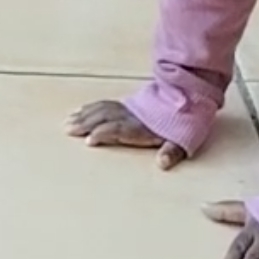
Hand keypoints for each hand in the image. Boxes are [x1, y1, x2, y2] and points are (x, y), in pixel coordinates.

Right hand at [66, 98, 185, 167]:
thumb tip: (163, 163)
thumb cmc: (184, 122)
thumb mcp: (183, 140)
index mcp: (141, 127)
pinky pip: (105, 104)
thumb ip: (171, 151)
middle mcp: (131, 116)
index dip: (104, 133)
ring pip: (102, 110)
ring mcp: (128, 108)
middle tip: (69, 129)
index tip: (90, 140)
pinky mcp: (128, 104)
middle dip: (86, 123)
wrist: (190, 95)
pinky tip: (82, 110)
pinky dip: (91, 107)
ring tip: (69, 122)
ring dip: (85, 116)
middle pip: (104, 118)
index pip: (118, 129)